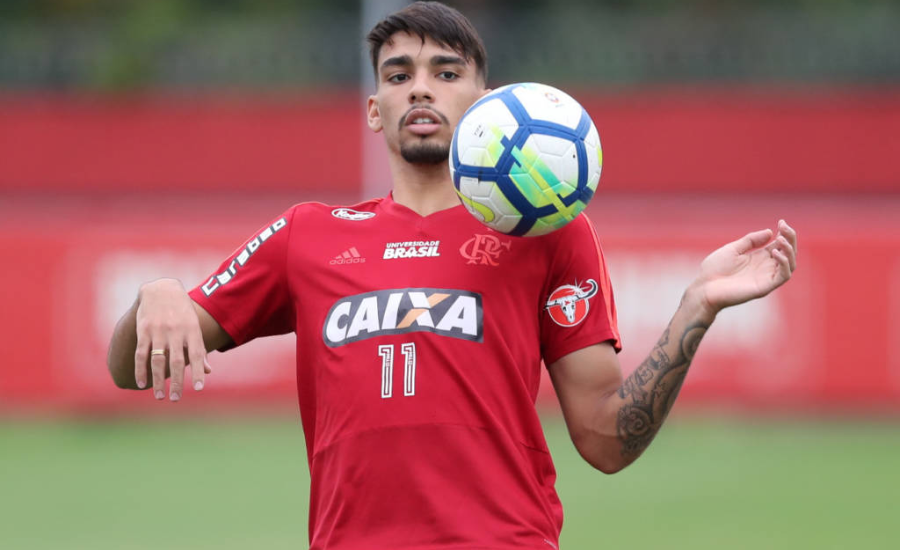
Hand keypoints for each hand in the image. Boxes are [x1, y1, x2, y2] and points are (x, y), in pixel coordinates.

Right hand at [134, 278, 210, 400]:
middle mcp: (176, 331)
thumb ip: (199, 349)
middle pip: (177, 361)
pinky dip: (141, 369)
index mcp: (192, 330)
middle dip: (177, 382)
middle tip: (176, 399)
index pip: (198, 354)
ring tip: (159, 396)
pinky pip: (141, 353)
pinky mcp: (143, 330)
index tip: (200, 388)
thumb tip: (208, 371)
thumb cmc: (182, 312)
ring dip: (158, 380)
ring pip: (158, 360)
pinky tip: (142, 383)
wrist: (161, 289)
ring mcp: (159, 331)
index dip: (199, 371)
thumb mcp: (194, 326)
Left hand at [693, 220, 797, 314]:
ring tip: (781, 240)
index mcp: (759, 258)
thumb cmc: (715, 270)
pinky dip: (784, 264)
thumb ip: (750, 241)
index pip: (780, 245)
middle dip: (790, 239)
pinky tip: (775, 253)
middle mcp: (765, 268)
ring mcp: (766, 278)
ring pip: (790, 264)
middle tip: (784, 227)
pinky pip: (783, 276)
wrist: (704, 287)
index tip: (782, 222)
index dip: (784, 233)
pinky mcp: (764, 287)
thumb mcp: (733, 249)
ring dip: (790, 251)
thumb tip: (770, 232)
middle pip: (788, 253)